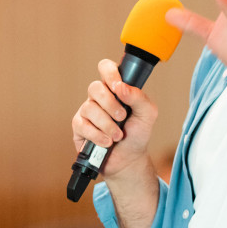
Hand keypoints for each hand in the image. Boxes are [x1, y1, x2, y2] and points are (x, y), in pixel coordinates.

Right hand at [71, 58, 157, 179]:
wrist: (129, 159)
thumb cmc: (137, 134)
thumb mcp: (147, 114)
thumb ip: (139, 97)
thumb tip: (122, 87)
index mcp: (115, 88)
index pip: (106, 68)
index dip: (110, 73)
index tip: (118, 87)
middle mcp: (99, 97)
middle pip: (95, 87)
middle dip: (110, 104)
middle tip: (122, 118)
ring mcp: (87, 111)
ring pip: (89, 108)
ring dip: (107, 125)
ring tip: (118, 136)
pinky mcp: (79, 127)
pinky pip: (82, 125)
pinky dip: (98, 135)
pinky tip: (107, 142)